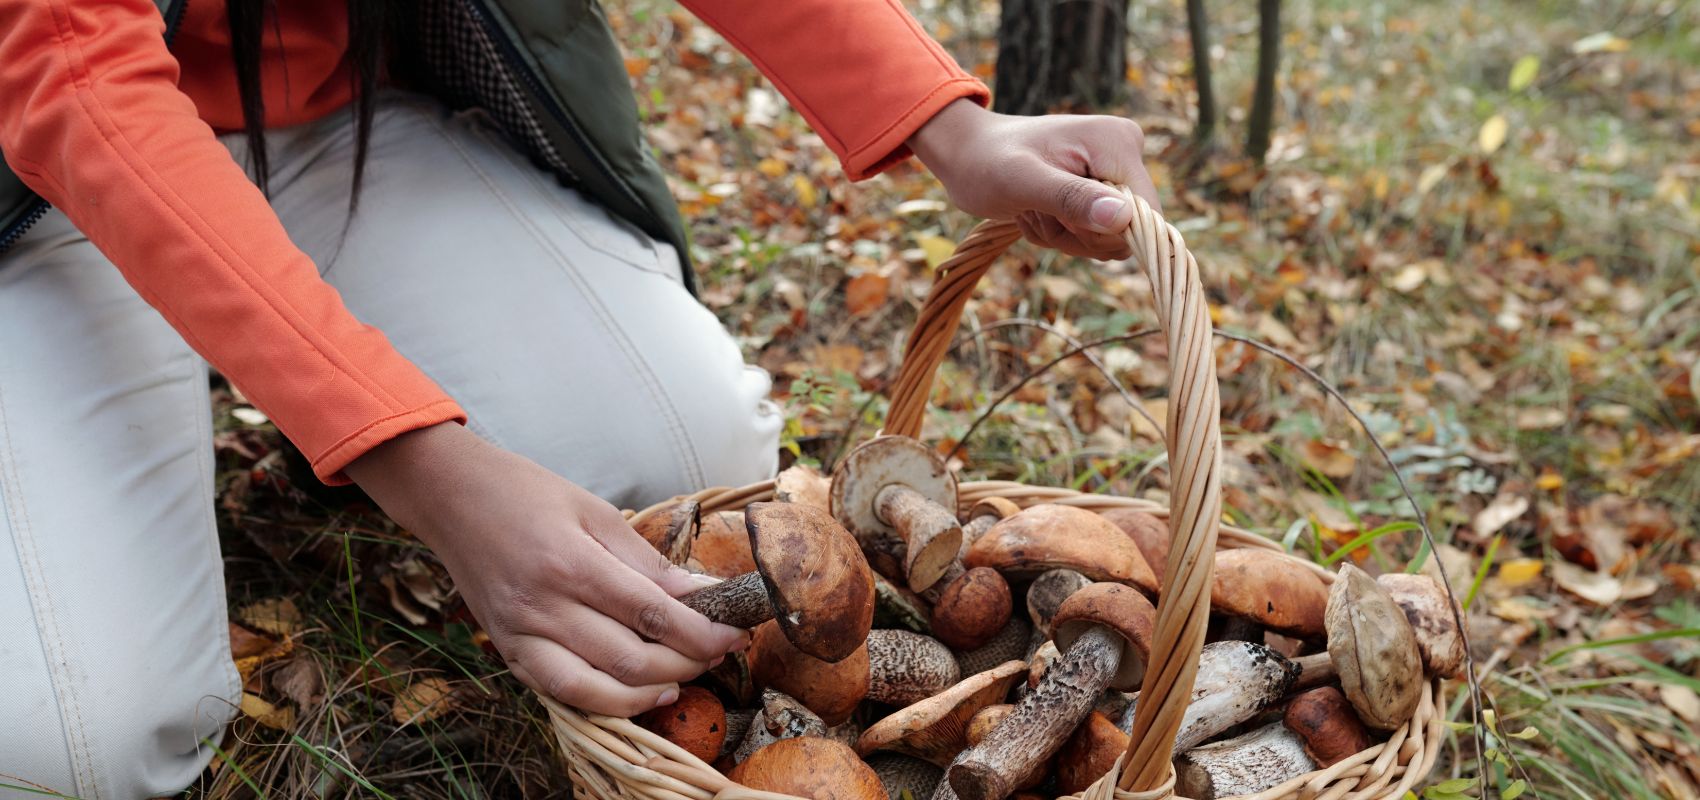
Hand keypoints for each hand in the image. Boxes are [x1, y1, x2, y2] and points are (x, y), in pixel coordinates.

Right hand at [346, 422, 746, 715]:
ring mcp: (520, 635)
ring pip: (595, 690)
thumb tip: (702, 594)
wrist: (451, 496)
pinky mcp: (506, 651)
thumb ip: (647, 562)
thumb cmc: (527, 494)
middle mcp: (543, 606)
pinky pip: (559, 693)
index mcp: (571, 563)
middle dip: (685, 664)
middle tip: (716, 654)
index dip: (701, 632)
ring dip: (647, 694)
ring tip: (681, 681)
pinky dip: (603, 702)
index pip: (652, 613)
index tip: (734, 633)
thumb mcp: (595, 511)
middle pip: (630, 659)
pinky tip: (636, 694)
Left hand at [908, 99, 1160, 259]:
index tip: (1058, 217)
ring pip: (1105, 240)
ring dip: (1062, 236)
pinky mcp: (1099, 192)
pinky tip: (1035, 210)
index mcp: (1118, 144)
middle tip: (1036, 210)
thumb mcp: (1022, 182)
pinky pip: (1091, 237)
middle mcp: (1125, 156)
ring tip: (1032, 208)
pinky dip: (1058, 234)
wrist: (966, 154)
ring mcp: (1113, 175)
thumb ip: (1071, 199)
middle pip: (1124, 233)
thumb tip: (1123, 219)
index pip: (1145, 216)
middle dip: (1075, 235)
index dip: (1102, 234)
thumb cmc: (986, 161)